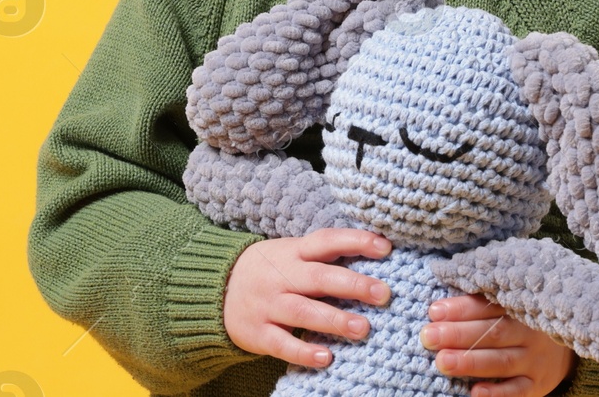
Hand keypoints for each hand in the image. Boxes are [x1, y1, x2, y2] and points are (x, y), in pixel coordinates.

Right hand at [223, 227, 392, 367]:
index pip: (326, 241)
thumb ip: (323, 257)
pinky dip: (303, 351)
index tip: (385, 247)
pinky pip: (282, 343)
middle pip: (318, 277)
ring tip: (363, 329)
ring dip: (333, 320)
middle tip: (383, 293)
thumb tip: (373, 254)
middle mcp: (281, 277)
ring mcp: (268, 305)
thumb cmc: (267, 270)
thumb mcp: (289, 253)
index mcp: (292, 252)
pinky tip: (325, 357)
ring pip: (303, 312)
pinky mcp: (258, 333)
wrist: (213, 289)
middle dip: (352, 284)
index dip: (355, 241)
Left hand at [422, 293, 576, 396]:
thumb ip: (478, 301)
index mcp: (517, 306)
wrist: (562, 346)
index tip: (434, 311)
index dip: (460, 308)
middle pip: (492, 333)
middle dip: (458, 335)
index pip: (487, 305)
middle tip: (429, 337)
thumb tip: (437, 305)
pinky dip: (498, 393)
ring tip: (442, 362)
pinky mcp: (537, 384)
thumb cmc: (518, 320)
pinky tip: (475, 392)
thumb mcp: (506, 304)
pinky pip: (518, 390)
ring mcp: (534, 359)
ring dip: (470, 362)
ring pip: (502, 361)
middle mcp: (528, 332)